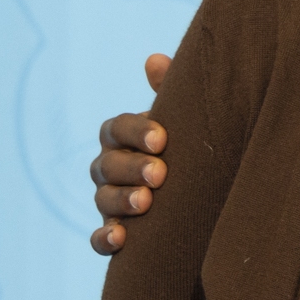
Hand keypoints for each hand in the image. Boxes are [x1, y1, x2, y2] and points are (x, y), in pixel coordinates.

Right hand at [91, 53, 172, 255]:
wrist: (202, 193)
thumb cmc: (188, 148)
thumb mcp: (186, 122)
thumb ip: (172, 93)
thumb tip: (155, 60)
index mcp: (124, 138)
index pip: (116, 129)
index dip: (135, 132)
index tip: (162, 139)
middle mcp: (110, 169)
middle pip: (107, 165)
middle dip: (132, 168)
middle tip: (160, 174)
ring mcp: (110, 202)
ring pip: (102, 199)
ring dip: (121, 201)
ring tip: (146, 202)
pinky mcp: (115, 233)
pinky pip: (97, 238)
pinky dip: (103, 239)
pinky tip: (119, 239)